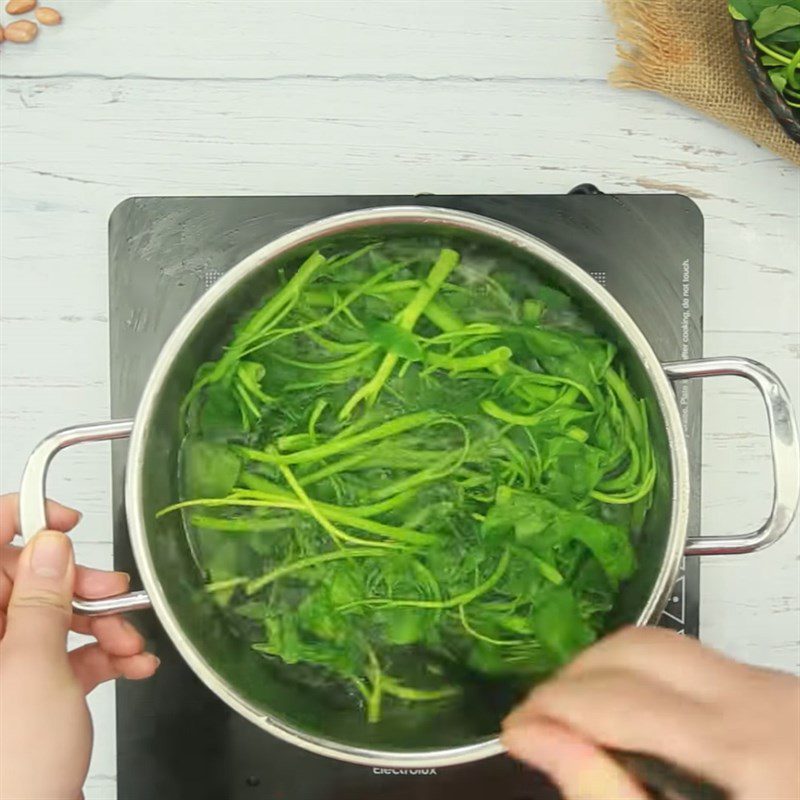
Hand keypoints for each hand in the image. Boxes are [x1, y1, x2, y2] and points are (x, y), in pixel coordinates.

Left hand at [0, 493, 158, 799]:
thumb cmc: (10, 770)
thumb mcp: (30, 670)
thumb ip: (40, 600)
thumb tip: (48, 545)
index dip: (23, 521)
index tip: (65, 520)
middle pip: (31, 580)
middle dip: (81, 585)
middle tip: (113, 592)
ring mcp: (9, 665)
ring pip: (57, 617)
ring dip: (104, 625)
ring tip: (130, 643)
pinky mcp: (36, 689)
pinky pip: (72, 653)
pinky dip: (106, 655)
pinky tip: (132, 664)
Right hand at [502, 626, 799, 799]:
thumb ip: (606, 794)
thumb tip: (532, 737)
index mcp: (743, 749)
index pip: (618, 699)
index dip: (552, 706)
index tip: (513, 729)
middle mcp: (760, 698)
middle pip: (637, 651)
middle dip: (573, 678)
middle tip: (538, 722)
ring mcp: (771, 684)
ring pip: (661, 644)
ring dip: (605, 669)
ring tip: (575, 716)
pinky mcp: (771, 685)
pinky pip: (688, 659)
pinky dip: (642, 676)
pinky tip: (627, 715)